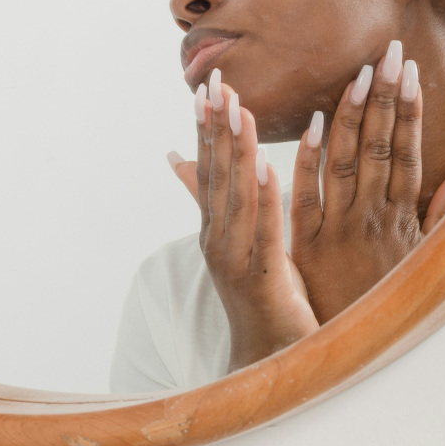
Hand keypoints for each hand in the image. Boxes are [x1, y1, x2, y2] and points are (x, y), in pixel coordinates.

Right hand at [192, 69, 319, 370]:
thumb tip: (176, 159)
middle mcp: (218, 239)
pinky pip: (263, 229)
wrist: (268, 363)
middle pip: (216, 174)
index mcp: (215, 228)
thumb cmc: (261, 300)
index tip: (207, 87)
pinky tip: (264, 165)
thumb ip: (211, 201)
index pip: (209, 169)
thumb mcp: (237, 242)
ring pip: (236, 195)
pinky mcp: (262, 278)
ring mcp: (235, 259)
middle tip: (217, 82)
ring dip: (236, 150)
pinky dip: (261, 197)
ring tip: (238, 110)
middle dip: (217, 126)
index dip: (207, 127)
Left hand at [287, 40, 444, 322]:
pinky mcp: (308, 245)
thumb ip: (442, 215)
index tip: (410, 72)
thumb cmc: (387, 306)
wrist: (351, 355)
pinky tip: (312, 124)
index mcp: (399, 219)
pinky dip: (310, 159)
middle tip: (391, 51)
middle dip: (386, 98)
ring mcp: (340, 229)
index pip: (405, 153)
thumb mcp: (423, 262)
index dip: (409, 111)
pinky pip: (307, 196)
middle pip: (380, 147)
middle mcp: (372, 218)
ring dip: (352, 115)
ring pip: (347, 162)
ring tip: (360, 72)